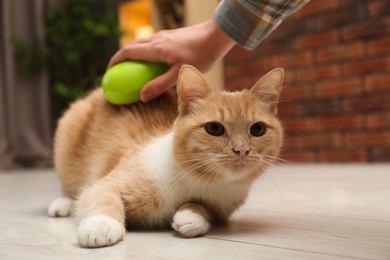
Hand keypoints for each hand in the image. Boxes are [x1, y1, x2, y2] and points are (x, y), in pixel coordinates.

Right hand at [107, 18, 234, 101]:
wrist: (215, 36)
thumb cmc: (201, 56)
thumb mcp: (180, 74)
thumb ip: (160, 85)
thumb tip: (142, 96)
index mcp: (156, 48)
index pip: (127, 52)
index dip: (115, 62)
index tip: (109, 73)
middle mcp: (157, 39)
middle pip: (131, 47)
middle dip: (121, 59)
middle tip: (117, 73)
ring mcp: (164, 36)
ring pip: (141, 44)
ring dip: (132, 56)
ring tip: (132, 70)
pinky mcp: (171, 36)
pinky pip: (151, 44)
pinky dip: (144, 53)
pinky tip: (151, 64)